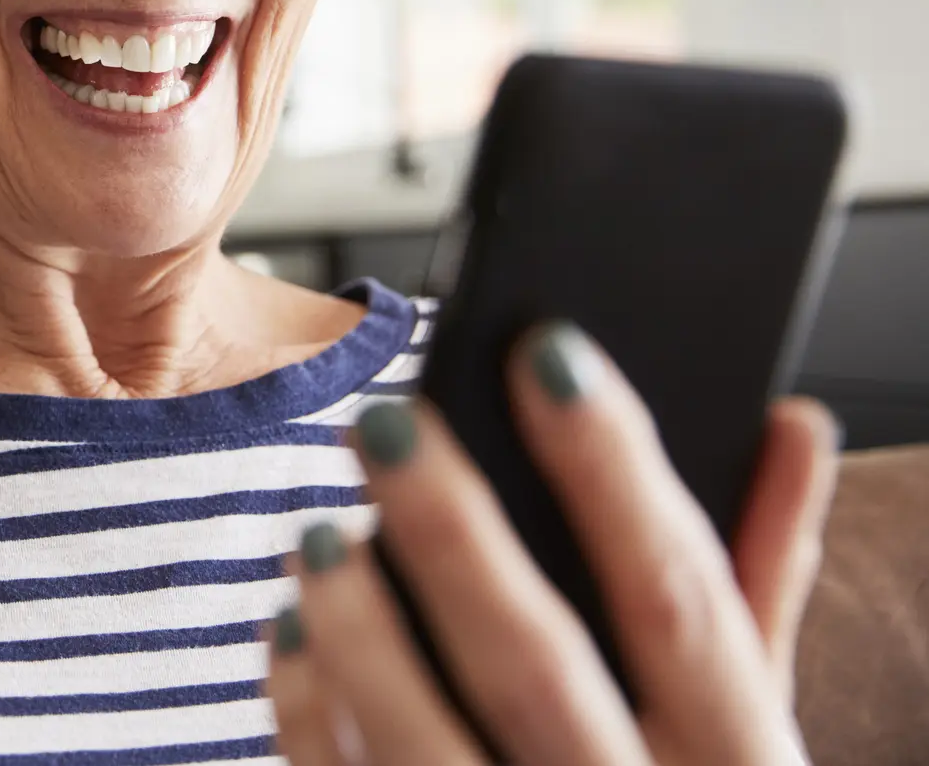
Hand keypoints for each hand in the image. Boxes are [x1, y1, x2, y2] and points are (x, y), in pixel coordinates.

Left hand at [266, 324, 840, 765]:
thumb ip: (758, 586)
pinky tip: (289, 628)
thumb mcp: (753, 735)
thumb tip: (789, 420)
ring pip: (427, 745)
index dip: (618, 472)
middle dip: (458, 535)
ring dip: (362, 629)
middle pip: (538, 665)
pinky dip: (309, 713)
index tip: (548, 350)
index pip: (681, 601)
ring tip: (319, 534)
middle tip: (384, 422)